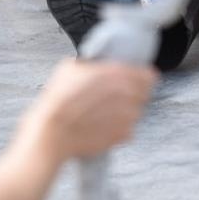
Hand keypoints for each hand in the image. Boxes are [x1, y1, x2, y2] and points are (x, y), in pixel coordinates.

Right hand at [30, 59, 156, 162]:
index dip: (143, 77)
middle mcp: (126, 94)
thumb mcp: (68, 68)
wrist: (50, 135)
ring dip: (126, 111)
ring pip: (137, 111)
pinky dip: (119, 128)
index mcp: (115, 74)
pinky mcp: (123, 135)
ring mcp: (127, 116)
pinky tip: (102, 126)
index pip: (147, 75)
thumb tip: (97, 63)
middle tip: (118, 98)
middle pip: (145, 93)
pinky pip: (129, 129)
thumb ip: (91, 65)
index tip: (139, 79)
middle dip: (135, 93)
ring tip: (105, 114)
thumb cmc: (56, 101)